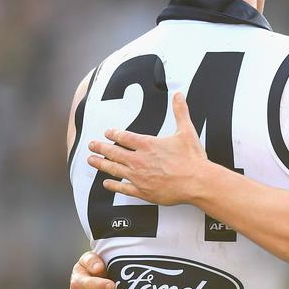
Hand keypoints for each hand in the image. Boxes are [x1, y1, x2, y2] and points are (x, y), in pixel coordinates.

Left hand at [88, 92, 207, 205]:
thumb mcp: (187, 131)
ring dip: (101, 164)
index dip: (114, 133)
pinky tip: (107, 184)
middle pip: (114, 152)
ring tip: (92, 161)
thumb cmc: (192, 159)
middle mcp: (139, 160)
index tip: (108, 132)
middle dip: (101, 148)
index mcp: (148, 145)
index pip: (125, 137)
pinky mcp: (143, 191)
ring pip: (114, 169)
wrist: (197, 181)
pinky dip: (113, 185)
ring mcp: (139, 177)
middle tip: (92, 146)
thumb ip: (180, 112)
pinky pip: (123, 188)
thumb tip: (179, 96)